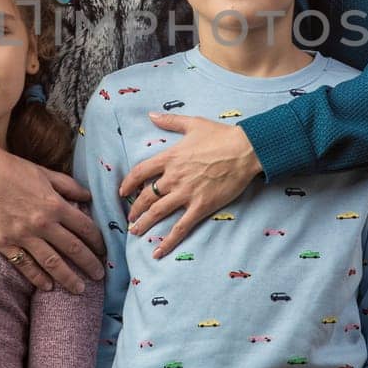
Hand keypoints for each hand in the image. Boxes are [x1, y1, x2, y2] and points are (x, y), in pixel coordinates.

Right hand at [0, 148, 101, 292]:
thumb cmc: (11, 169)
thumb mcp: (44, 173)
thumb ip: (68, 186)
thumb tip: (88, 197)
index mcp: (54, 204)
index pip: (85, 228)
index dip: (97, 242)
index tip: (104, 252)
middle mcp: (42, 223)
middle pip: (73, 249)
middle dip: (89, 264)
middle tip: (99, 275)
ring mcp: (23, 235)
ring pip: (52, 262)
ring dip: (68, 278)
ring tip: (79, 289)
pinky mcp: (4, 243)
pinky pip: (25, 265)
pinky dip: (38, 278)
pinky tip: (48, 286)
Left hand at [119, 114, 261, 256]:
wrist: (245, 150)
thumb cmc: (221, 136)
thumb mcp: (193, 123)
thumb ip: (170, 121)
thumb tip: (151, 115)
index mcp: (170, 158)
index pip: (140, 172)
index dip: (128, 183)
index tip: (122, 191)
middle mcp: (174, 177)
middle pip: (145, 196)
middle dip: (134, 209)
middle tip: (130, 218)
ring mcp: (186, 193)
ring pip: (157, 212)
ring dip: (144, 224)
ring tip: (135, 232)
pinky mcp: (201, 207)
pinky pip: (180, 228)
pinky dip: (168, 242)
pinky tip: (158, 252)